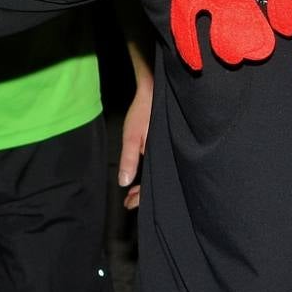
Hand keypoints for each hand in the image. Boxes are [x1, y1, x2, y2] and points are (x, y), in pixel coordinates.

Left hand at [119, 43, 153, 208]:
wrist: (155, 87)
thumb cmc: (145, 110)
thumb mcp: (132, 135)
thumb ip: (129, 159)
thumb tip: (124, 183)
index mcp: (161, 156)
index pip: (153, 184)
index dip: (141, 197)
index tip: (129, 204)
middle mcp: (167, 155)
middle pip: (157, 181)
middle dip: (143, 193)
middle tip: (129, 201)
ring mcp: (167, 149)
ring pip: (158, 173)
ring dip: (146, 183)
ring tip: (133, 192)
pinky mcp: (166, 142)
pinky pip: (159, 163)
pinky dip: (151, 171)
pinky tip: (144, 173)